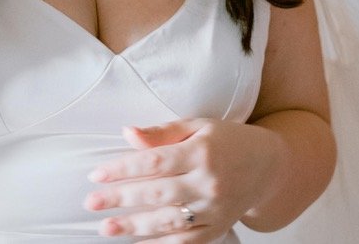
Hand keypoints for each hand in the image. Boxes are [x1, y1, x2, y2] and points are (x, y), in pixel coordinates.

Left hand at [84, 119, 282, 241]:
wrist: (267, 166)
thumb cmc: (226, 141)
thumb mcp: (198, 126)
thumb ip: (162, 132)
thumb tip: (127, 133)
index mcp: (202, 151)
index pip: (155, 161)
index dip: (123, 169)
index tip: (96, 175)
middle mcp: (209, 182)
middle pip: (158, 194)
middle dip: (120, 200)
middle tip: (91, 203)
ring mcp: (215, 210)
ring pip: (169, 222)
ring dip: (134, 227)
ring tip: (106, 228)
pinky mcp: (218, 229)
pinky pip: (185, 242)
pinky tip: (137, 243)